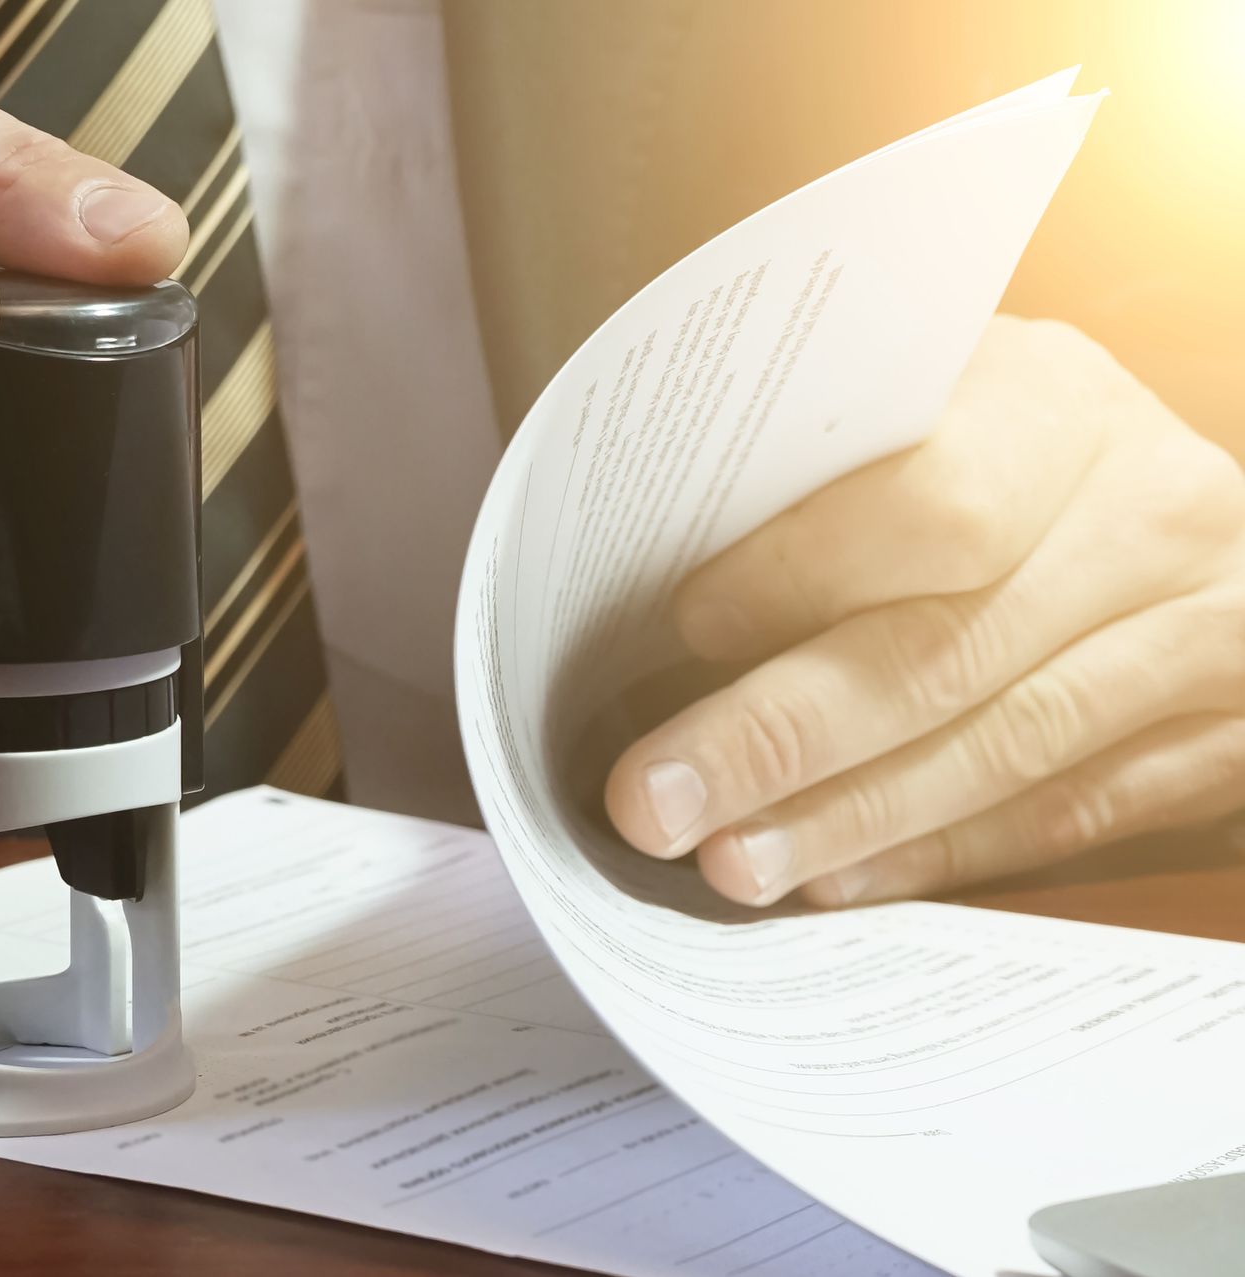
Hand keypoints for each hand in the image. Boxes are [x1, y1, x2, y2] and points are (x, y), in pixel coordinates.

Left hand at [604, 315, 1244, 905]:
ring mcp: (1209, 625)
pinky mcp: (1237, 734)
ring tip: (730, 863)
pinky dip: (942, 852)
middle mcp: (1149, 509)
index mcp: (1053, 400)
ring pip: (1008, 747)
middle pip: (949, 648)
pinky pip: (1073, 813)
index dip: (798, 575)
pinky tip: (839, 881)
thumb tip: (663, 621)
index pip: (930, 501)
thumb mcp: (930, 422)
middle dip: (781, 738)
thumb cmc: (999, 461)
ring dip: (850, 819)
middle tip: (655, 803)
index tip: (684, 630)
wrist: (1169, 514)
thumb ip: (826, 486)